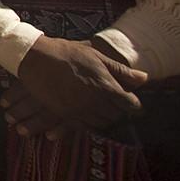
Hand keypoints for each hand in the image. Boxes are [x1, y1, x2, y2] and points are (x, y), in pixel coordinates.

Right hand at [9, 36, 146, 133]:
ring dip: (105, 118)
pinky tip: (89, 117)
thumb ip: (120, 70)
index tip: (134, 104)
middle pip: (116, 115)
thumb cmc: (66, 53)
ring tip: (102, 111)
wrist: (35, 58)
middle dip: (119, 111)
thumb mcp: (95, 56)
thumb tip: (144, 78)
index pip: (130, 104)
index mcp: (105, 86)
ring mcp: (80, 110)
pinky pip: (84, 127)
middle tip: (117, 106)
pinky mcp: (66, 115)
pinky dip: (90, 124)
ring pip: (101, 123)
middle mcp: (95, 102)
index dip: (134, 104)